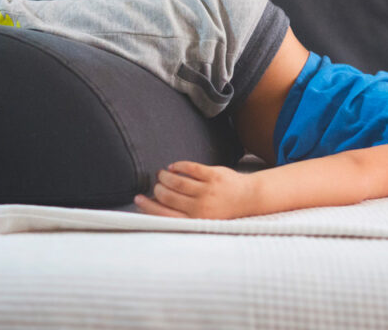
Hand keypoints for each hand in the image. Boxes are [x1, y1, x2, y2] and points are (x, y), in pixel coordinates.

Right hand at [134, 161, 256, 218]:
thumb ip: (181, 213)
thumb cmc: (222, 209)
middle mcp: (201, 207)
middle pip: (168, 195)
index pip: (165, 214)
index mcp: (196, 221)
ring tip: (161, 174)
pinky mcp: (214, 175)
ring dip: (165, 176)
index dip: (148, 206)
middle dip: (157, 189)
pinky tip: (173, 166)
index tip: (138, 198)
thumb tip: (155, 204)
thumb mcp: (202, 218)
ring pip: (177, 181)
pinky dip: (178, 166)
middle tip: (155, 185)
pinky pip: (190, 168)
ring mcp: (209, 191)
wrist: (248, 199)